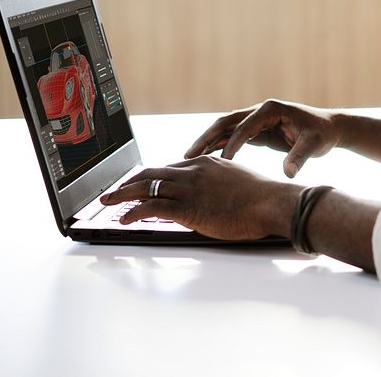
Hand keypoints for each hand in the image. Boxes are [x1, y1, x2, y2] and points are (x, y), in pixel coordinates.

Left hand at [99, 156, 299, 239]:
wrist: (272, 203)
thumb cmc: (263, 198)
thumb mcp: (239, 182)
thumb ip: (221, 184)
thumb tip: (217, 197)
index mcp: (208, 163)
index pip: (171, 167)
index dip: (153, 176)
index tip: (142, 184)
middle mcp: (194, 170)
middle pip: (152, 172)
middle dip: (130, 181)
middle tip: (115, 190)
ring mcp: (189, 187)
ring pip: (146, 186)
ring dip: (123, 194)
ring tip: (109, 201)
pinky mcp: (187, 206)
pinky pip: (151, 206)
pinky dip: (134, 211)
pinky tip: (125, 218)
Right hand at [184, 99, 340, 177]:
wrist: (330, 128)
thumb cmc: (322, 134)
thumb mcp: (313, 145)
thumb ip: (299, 157)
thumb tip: (288, 173)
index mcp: (271, 109)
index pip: (245, 126)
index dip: (232, 143)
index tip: (221, 162)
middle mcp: (260, 111)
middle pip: (226, 123)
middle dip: (207, 138)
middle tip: (188, 155)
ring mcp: (257, 119)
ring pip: (225, 129)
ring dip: (208, 143)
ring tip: (188, 159)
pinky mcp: (257, 130)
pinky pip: (233, 137)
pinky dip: (219, 146)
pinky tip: (205, 159)